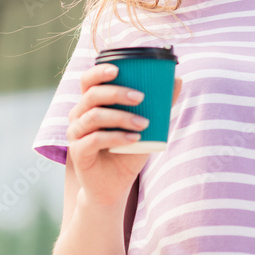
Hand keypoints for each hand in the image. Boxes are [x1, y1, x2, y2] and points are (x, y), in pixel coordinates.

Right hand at [65, 63, 182, 207]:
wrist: (113, 185)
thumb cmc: (128, 150)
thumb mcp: (146, 126)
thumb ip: (159, 104)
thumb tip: (177, 80)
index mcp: (91, 103)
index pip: (88, 80)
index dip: (99, 71)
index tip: (119, 69)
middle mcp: (79, 115)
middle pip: (92, 95)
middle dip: (117, 93)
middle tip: (141, 97)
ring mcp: (76, 134)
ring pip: (94, 116)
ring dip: (121, 117)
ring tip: (144, 123)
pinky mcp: (78, 153)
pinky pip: (94, 139)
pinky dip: (116, 137)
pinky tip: (134, 139)